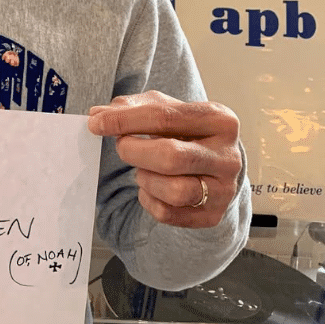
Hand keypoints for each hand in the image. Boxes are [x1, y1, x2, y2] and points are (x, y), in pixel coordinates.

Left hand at [88, 90, 241, 228]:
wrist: (214, 165)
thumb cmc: (184, 132)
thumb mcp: (163, 108)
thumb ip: (130, 107)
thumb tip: (98, 114)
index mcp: (219, 119)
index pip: (165, 117)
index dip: (125, 120)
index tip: (96, 123)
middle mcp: (228, 155)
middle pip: (170, 157)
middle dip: (134, 152)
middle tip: (122, 147)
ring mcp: (224, 189)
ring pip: (173, 190)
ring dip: (145, 178)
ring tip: (144, 168)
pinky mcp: (213, 216)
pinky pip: (167, 213)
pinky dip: (148, 200)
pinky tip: (152, 187)